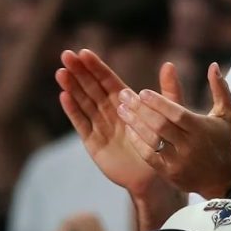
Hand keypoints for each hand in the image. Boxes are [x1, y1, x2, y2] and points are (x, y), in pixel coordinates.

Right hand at [57, 49, 171, 196]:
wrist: (154, 177)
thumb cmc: (163, 145)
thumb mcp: (169, 114)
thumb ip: (169, 90)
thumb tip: (169, 64)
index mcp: (126, 102)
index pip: (108, 80)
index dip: (96, 67)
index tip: (84, 52)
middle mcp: (111, 111)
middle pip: (92, 88)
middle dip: (79, 72)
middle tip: (66, 55)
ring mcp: (100, 126)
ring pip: (84, 102)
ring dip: (72, 87)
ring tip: (61, 72)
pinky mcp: (93, 142)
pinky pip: (81, 124)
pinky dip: (73, 110)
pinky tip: (64, 96)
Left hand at [117, 62, 230, 198]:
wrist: (223, 177)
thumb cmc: (223, 139)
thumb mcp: (227, 113)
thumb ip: (220, 88)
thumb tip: (213, 65)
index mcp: (201, 129)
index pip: (177, 114)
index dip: (159, 103)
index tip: (143, 92)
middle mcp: (189, 146)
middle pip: (160, 126)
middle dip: (140, 109)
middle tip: (124, 95)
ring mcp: (178, 161)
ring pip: (152, 141)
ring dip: (134, 124)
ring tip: (121, 109)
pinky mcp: (169, 173)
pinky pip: (148, 156)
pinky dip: (137, 142)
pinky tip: (128, 128)